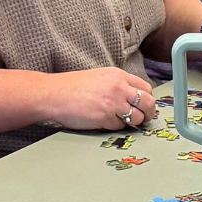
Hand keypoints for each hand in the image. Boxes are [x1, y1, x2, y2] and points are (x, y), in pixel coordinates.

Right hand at [38, 67, 155, 129]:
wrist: (53, 94)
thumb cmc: (73, 86)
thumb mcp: (100, 76)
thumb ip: (119, 84)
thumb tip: (136, 98)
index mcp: (118, 75)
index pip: (146, 88)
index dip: (147, 99)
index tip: (145, 105)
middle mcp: (119, 88)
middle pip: (148, 103)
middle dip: (149, 113)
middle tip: (145, 118)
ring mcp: (113, 103)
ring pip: (137, 117)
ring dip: (132, 121)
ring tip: (121, 119)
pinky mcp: (105, 117)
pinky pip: (120, 126)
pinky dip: (115, 126)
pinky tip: (104, 121)